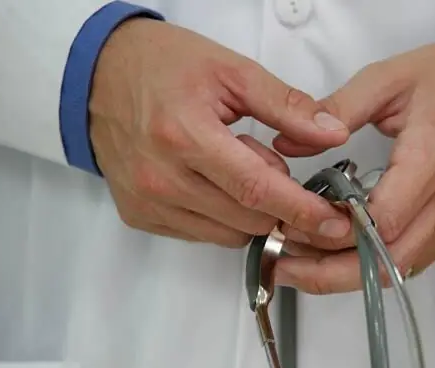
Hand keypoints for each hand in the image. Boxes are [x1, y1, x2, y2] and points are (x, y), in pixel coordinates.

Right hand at [90, 19, 351, 246]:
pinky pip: (202, 234)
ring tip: (240, 166)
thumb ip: (287, 106)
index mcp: (184, 135)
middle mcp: (161, 178)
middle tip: (286, 175)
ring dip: (253, 212)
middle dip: (283, 208)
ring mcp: (146, 202)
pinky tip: (217, 182)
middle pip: (248, 219)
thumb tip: (333, 134)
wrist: (99, 75)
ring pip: (229, 234)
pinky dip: (224, 217)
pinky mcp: (139, 216)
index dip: (301, 210)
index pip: (256, 189)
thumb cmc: (164, 66)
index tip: (335, 222)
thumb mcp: (232, 71)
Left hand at [273, 38, 434, 292]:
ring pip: (397, 271)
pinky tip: (338, 256)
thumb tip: (288, 141)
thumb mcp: (390, 78)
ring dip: (346, 276)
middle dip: (329, 273)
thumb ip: (337, 108)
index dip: (335, 232)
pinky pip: (411, 262)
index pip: (383, 220)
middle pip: (386, 261)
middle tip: (282, 266)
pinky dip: (372, 267)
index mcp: (433, 157)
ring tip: (300, 265)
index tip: (294, 223)